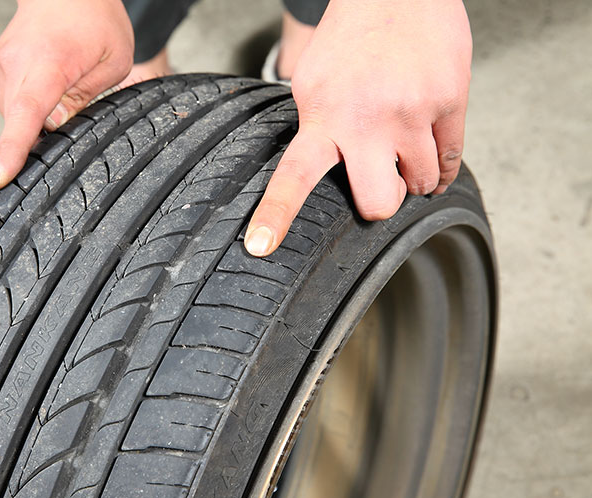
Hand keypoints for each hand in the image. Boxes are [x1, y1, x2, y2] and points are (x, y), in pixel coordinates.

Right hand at [0, 0, 133, 189]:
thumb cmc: (96, 22)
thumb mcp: (113, 61)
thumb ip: (84, 98)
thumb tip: (53, 128)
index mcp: (49, 64)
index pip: (28, 114)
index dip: (12, 150)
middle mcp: (15, 64)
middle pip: (23, 125)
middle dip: (46, 133)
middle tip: (72, 101)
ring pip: (16, 118)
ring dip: (38, 116)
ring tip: (60, 82)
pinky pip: (9, 106)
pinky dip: (28, 105)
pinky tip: (44, 82)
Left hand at [244, 0, 471, 255]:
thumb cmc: (354, 36)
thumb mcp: (313, 81)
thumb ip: (316, 128)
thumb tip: (319, 175)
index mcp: (322, 116)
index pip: (293, 176)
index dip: (276, 215)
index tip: (260, 247)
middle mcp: (365, 120)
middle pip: (378, 203)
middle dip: (381, 204)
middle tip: (381, 184)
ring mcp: (411, 113)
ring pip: (421, 184)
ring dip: (415, 176)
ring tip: (405, 144)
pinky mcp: (449, 102)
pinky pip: (451, 161)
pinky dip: (443, 166)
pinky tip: (432, 149)